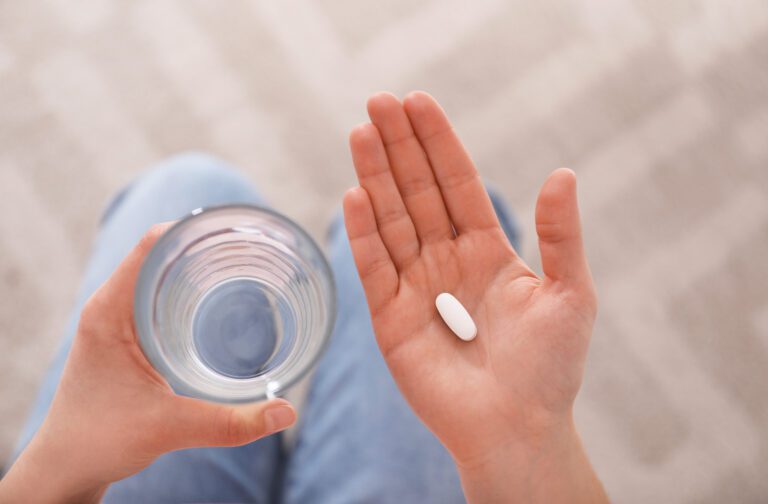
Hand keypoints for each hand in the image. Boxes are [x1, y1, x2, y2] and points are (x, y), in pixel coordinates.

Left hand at [1, 224, 296, 502]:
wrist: (68, 464)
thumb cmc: (100, 440)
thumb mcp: (169, 429)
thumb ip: (230, 423)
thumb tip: (287, 412)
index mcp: (111, 311)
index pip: (152, 245)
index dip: (195, 228)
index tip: (238, 229)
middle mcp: (113, 304)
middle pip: (163, 251)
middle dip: (209, 244)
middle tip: (256, 247)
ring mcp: (119, 317)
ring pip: (163, 271)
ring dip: (201, 264)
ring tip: (248, 264)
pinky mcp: (129, 333)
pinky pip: (162, 293)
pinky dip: (194, 286)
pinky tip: (224, 297)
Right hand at [344, 92, 604, 501]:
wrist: (518, 429)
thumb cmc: (550, 367)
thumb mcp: (570, 293)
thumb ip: (560, 235)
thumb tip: (563, 173)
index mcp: (486, 249)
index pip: (457, 183)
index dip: (438, 143)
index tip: (418, 102)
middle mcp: (446, 259)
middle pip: (417, 192)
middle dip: (398, 147)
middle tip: (378, 102)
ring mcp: (415, 286)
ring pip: (391, 220)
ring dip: (375, 177)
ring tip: (361, 132)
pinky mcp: (390, 318)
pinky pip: (374, 267)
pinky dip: (364, 233)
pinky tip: (355, 195)